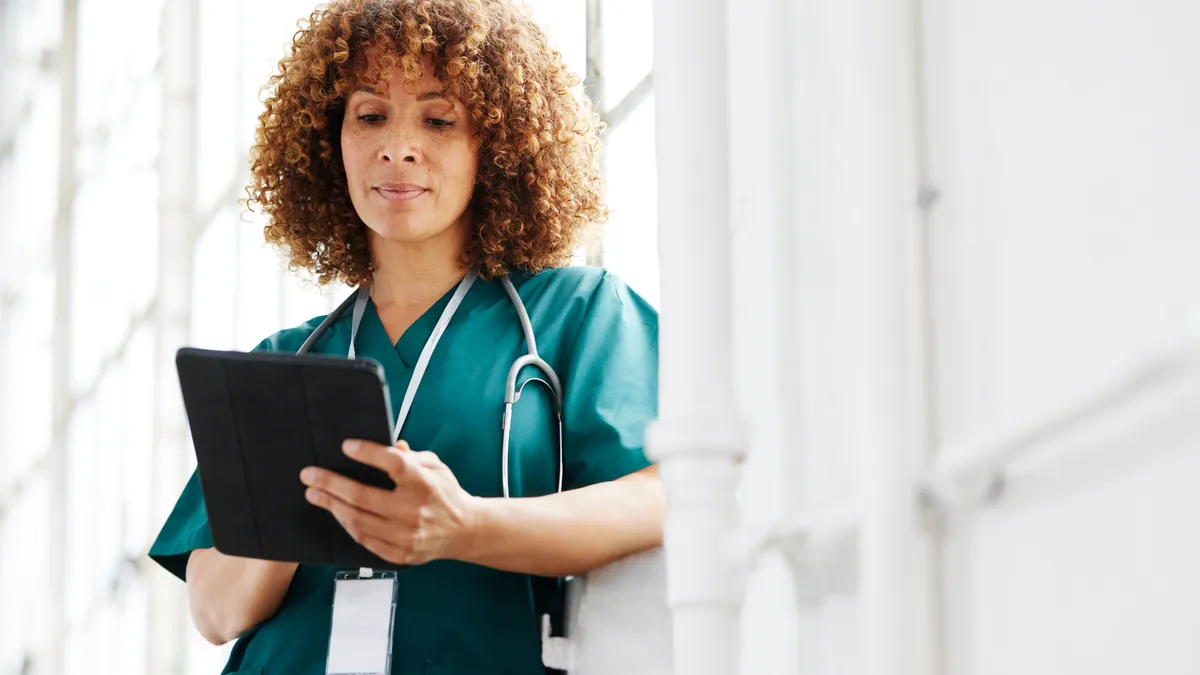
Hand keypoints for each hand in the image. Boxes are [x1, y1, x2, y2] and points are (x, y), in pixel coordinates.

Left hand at [299, 439, 479, 564]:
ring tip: (315, 494)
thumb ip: (411, 456)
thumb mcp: (436, 467)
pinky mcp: (399, 553)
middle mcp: (414, 510)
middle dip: (331, 483)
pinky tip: (336, 512)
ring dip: (332, 505)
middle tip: (310, 475)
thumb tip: (390, 446)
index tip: (346, 446)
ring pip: (358, 520)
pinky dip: (347, 524)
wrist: (464, 531)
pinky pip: (364, 539)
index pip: (393, 464)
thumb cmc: (446, 494)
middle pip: (363, 496)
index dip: (368, 454)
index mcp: (425, 484)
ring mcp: (405, 535)